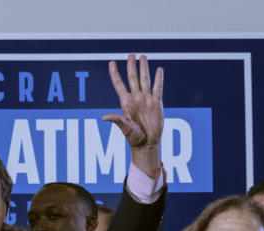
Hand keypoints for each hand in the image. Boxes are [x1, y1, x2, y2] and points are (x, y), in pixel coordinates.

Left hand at [103, 54, 163, 177]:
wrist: (147, 143)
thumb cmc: (134, 138)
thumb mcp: (125, 128)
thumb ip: (116, 120)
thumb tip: (104, 117)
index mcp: (125, 102)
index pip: (119, 84)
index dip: (115, 73)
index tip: (111, 62)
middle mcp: (135, 98)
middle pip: (132, 78)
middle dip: (131, 66)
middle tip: (131, 54)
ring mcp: (146, 99)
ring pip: (145, 79)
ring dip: (144, 68)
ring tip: (143, 57)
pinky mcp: (156, 103)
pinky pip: (157, 88)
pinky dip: (158, 79)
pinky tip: (158, 69)